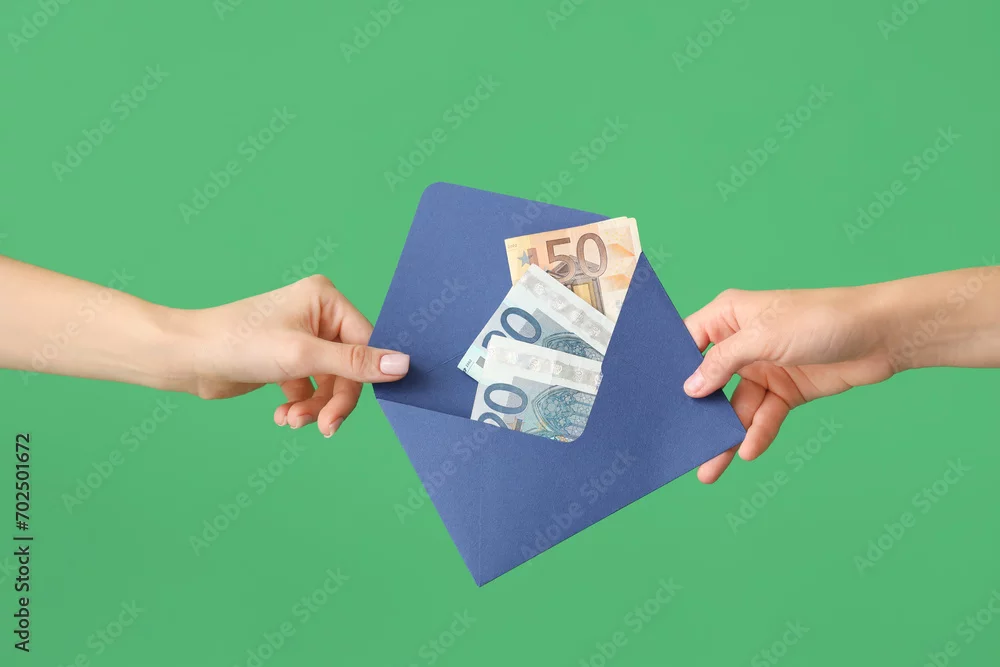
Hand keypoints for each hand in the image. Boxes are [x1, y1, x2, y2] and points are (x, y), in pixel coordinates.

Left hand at [175, 275, 408, 436]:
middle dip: (334, 400)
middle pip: (347, 367)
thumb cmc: (239, 343)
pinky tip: (283, 416)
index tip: (352, 410)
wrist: (187, 358)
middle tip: (324, 427)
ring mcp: (301, 337)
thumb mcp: (304, 356)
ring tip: (294, 421)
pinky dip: (301, 405)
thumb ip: (356, 363)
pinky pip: (309, 387)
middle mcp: (317, 314)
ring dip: (315, 406)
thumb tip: (404, 364)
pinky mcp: (286, 359)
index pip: (365, 343)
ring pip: (329, 382)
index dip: (364, 378)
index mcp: (326, 299)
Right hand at [683, 286, 893, 482]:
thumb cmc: (822, 318)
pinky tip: (748, 450)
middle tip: (682, 444)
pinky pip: (764, 416)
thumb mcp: (763, 337)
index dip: (673, 367)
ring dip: (726, 436)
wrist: (883, 335)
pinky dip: (757, 433)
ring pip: (736, 407)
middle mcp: (743, 342)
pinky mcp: (787, 391)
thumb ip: (723, 363)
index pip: (689, 341)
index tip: (655, 398)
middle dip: (699, 414)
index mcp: (730, 316)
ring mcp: (766, 368)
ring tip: (711, 467)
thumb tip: (690, 388)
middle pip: (711, 382)